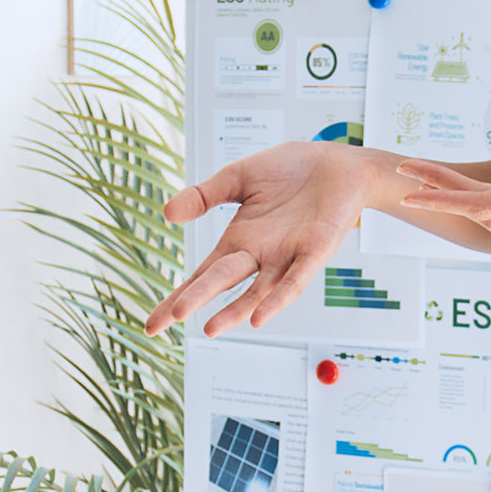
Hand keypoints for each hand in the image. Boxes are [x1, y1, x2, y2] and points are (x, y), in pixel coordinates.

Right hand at [150, 141, 393, 335]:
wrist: (338, 162)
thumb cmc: (292, 171)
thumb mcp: (238, 177)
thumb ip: (205, 195)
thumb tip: (167, 213)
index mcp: (238, 240)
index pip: (201, 275)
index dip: (176, 298)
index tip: (152, 324)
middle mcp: (259, 255)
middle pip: (221, 282)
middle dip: (194, 300)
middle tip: (167, 320)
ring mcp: (286, 256)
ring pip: (256, 290)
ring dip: (234, 310)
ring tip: (210, 328)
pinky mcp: (314, 250)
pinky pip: (294, 280)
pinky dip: (277, 299)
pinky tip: (260, 317)